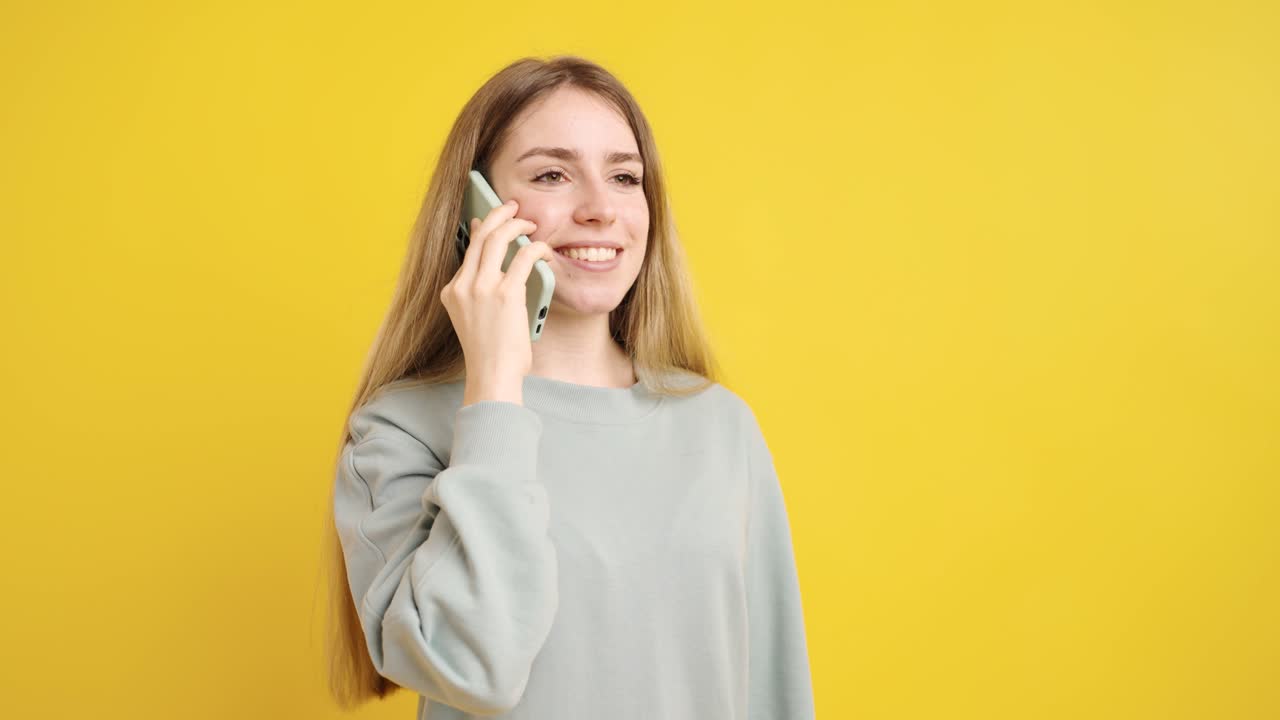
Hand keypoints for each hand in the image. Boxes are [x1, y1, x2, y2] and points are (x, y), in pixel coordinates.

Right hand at [440, 199, 556, 405]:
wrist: (492, 376)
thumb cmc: (491, 352)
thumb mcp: (475, 318)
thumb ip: (481, 291)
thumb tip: (495, 264)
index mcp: (452, 292)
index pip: (468, 249)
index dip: (481, 229)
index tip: (491, 218)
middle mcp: (462, 285)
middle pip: (480, 235)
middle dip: (499, 214)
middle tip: (513, 207)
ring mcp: (481, 288)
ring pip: (498, 238)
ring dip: (517, 224)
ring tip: (530, 223)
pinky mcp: (504, 294)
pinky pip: (524, 256)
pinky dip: (536, 247)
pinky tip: (544, 249)